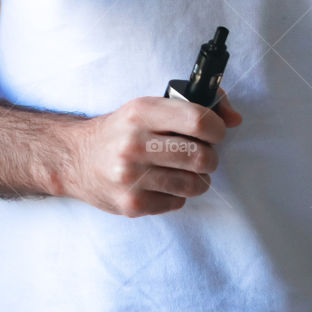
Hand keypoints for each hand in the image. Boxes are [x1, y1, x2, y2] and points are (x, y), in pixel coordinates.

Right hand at [68, 86, 241, 216]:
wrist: (76, 158)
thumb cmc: (121, 130)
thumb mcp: (148, 107)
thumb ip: (194, 106)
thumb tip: (235, 118)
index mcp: (141, 112)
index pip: (198, 120)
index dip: (217, 128)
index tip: (216, 132)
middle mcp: (134, 143)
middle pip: (201, 157)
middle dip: (210, 158)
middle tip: (201, 155)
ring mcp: (131, 177)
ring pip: (193, 184)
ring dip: (197, 179)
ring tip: (183, 171)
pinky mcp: (131, 204)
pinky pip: (177, 203)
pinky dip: (177, 195)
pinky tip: (162, 184)